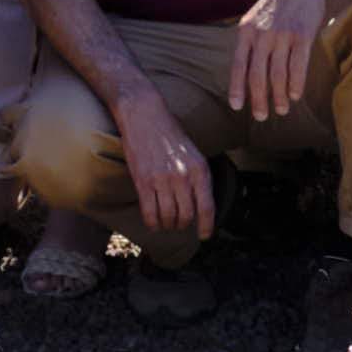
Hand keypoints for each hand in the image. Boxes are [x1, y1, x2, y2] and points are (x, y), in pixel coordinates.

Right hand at [118, 93, 215, 243]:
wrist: (144, 115)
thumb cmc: (169, 133)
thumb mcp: (193, 153)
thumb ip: (198, 177)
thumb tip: (200, 204)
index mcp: (199, 169)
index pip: (207, 207)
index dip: (207, 226)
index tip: (204, 236)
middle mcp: (183, 176)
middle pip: (187, 216)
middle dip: (183, 225)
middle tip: (179, 224)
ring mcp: (163, 180)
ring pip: (169, 217)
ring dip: (168, 225)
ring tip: (166, 223)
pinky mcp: (143, 181)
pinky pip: (150, 213)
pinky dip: (152, 222)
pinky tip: (153, 222)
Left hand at [227, 0, 331, 121]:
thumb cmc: (278, 3)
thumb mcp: (255, 18)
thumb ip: (251, 42)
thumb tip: (247, 72)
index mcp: (246, 31)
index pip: (238, 65)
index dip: (237, 88)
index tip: (237, 106)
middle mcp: (262, 34)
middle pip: (257, 75)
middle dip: (258, 100)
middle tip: (261, 116)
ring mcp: (282, 35)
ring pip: (278, 75)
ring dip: (278, 97)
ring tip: (281, 110)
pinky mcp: (302, 35)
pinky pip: (298, 66)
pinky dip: (296, 84)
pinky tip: (295, 95)